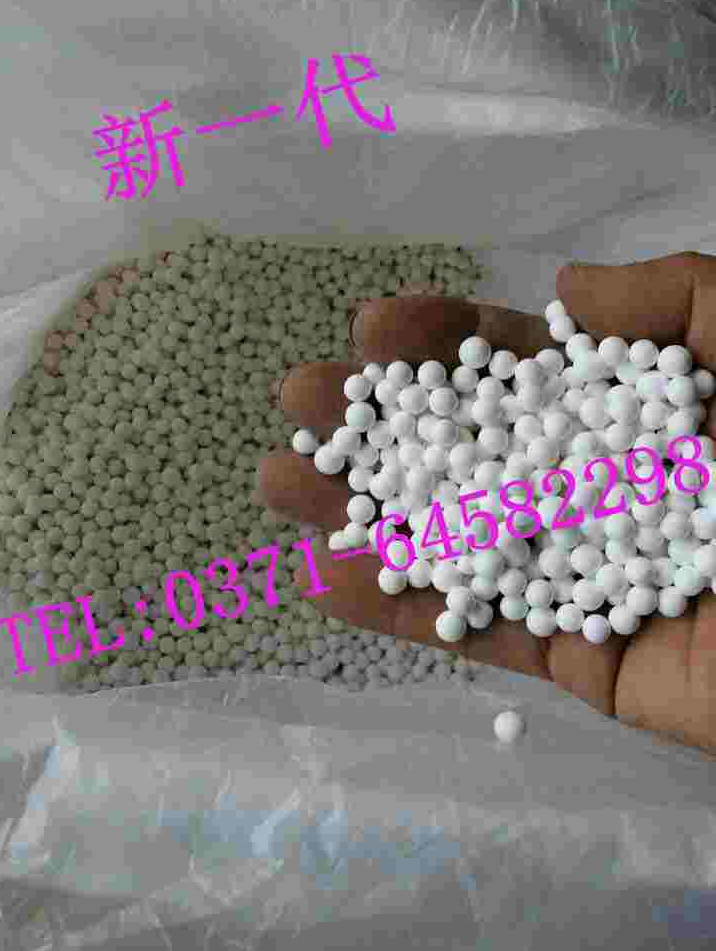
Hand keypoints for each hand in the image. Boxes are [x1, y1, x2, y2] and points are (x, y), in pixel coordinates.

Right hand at [256, 253, 715, 756]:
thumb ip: (674, 299)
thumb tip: (558, 289)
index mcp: (644, 412)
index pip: (530, 368)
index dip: (450, 343)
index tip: (374, 322)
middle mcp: (607, 486)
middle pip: (475, 450)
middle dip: (382, 424)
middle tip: (297, 398)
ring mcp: (593, 573)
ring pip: (461, 538)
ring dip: (365, 512)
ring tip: (275, 482)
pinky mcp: (592, 661)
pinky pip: (487, 631)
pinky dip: (405, 609)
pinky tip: (324, 575)